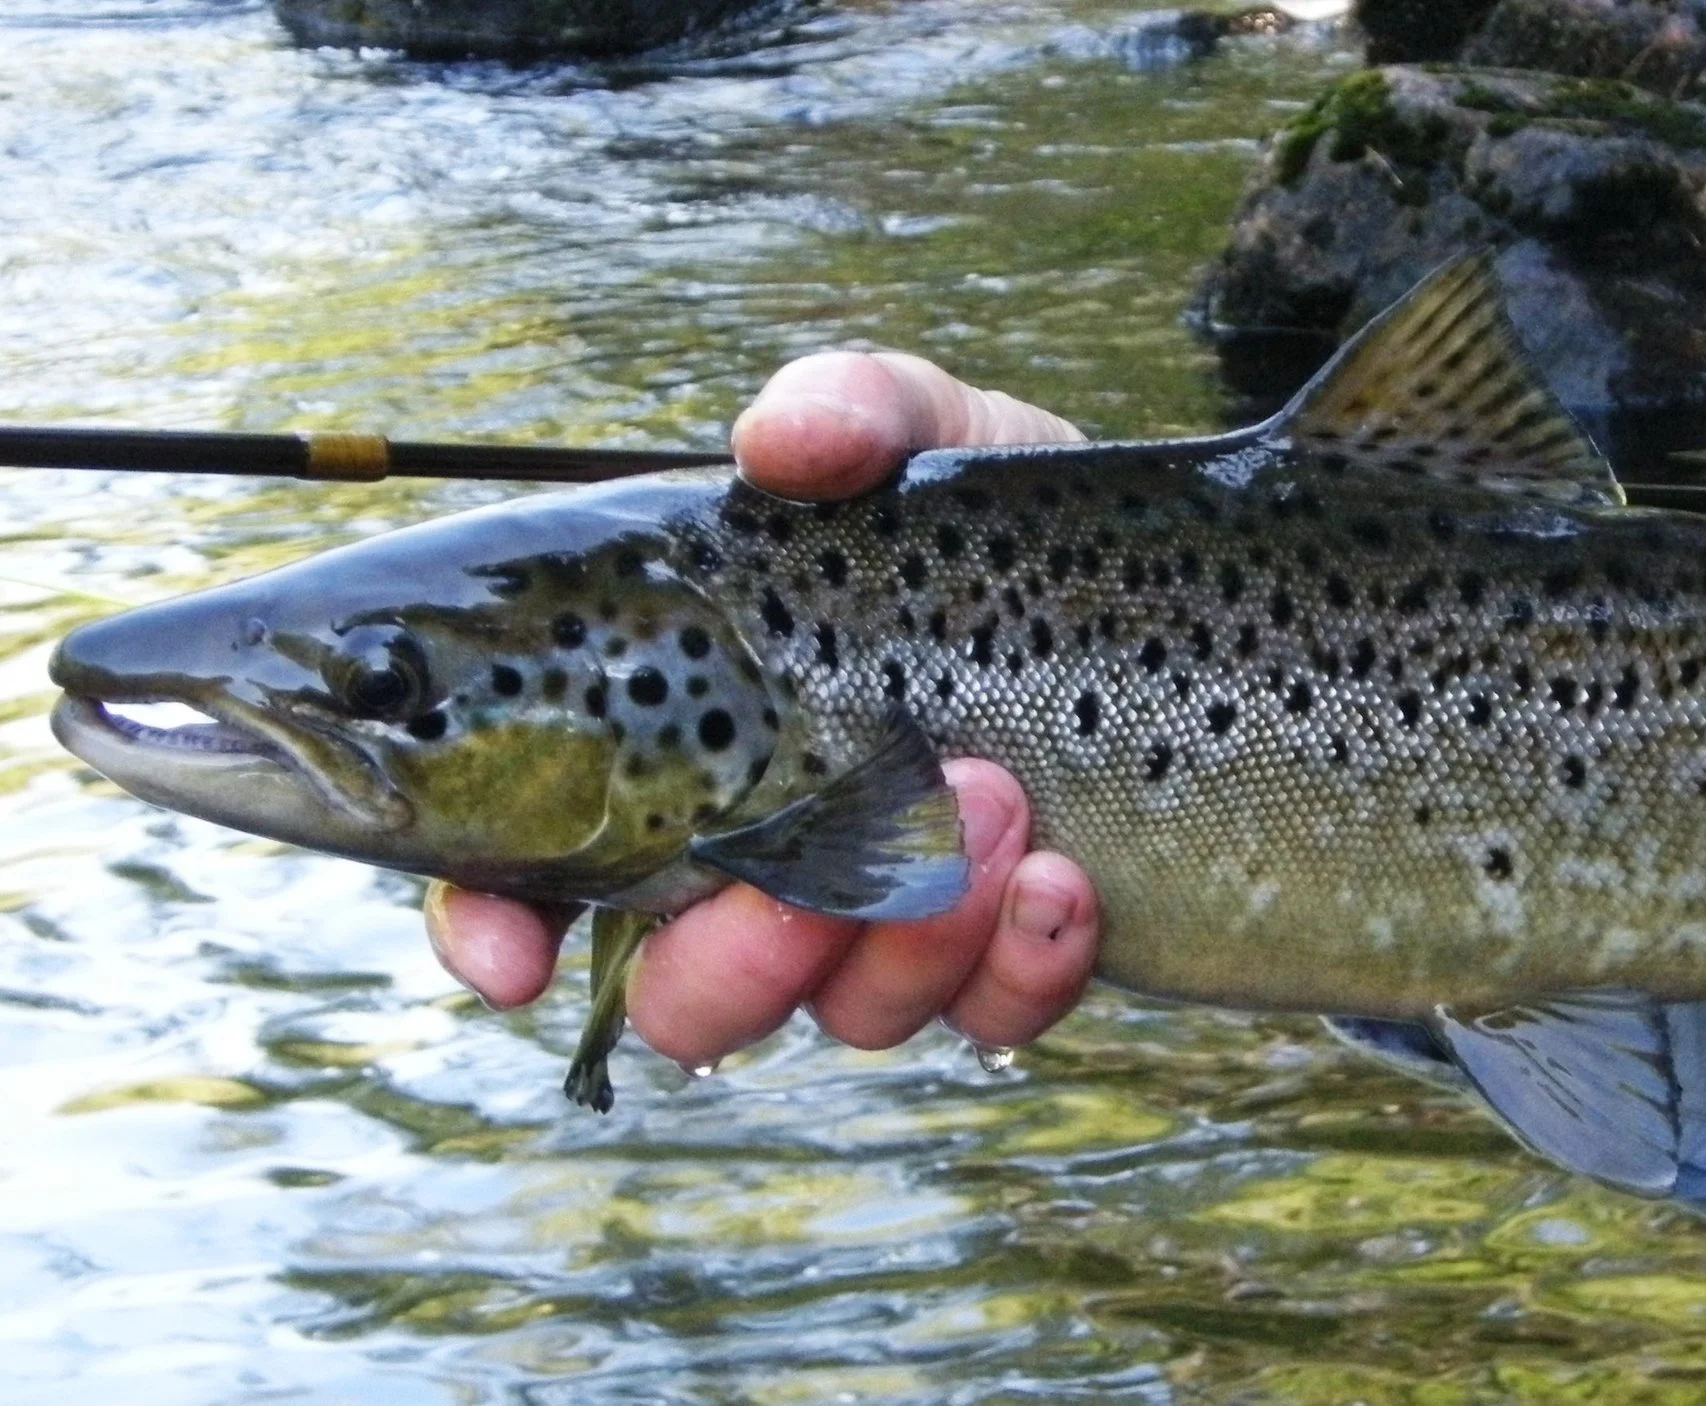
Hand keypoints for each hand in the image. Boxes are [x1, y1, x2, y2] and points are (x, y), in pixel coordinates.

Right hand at [427, 352, 1103, 1069]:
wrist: (1187, 588)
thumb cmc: (1008, 513)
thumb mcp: (934, 430)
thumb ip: (851, 408)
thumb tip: (776, 440)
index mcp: (687, 743)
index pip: (532, 871)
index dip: (492, 927)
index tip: (513, 952)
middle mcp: (771, 858)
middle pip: (684, 996)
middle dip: (738, 959)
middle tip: (819, 865)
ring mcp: (893, 924)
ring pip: (843, 1015)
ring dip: (906, 935)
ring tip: (996, 797)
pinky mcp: (1012, 958)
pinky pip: (991, 1020)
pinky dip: (1022, 966)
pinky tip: (1069, 880)